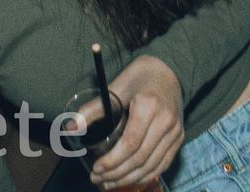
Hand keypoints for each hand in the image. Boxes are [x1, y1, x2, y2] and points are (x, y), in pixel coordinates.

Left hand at [87, 55, 182, 190]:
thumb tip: (70, 127)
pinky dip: (145, 175)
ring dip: (129, 178)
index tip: (96, 168)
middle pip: (140, 158)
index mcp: (149, 106)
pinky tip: (129, 179)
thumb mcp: (115, 87)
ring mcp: (175, 132)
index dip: (112, 161)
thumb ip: (93, 109)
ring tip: (108, 183)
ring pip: (152, 165)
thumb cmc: (139, 77)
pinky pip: (163, 164)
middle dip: (117, 173)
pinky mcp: (179, 138)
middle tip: (97, 178)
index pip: (130, 143)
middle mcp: (166, 121)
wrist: (169, 70)